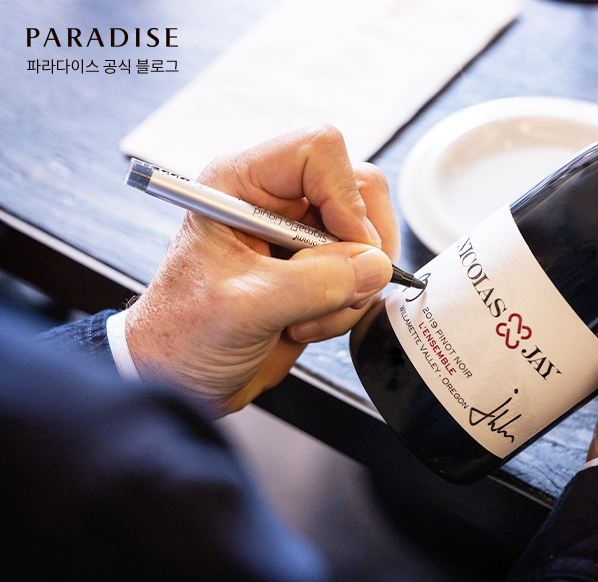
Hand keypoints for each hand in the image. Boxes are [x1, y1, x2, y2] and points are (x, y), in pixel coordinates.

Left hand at [126, 126, 400, 414]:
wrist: (182, 377)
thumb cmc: (182, 335)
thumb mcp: (244, 308)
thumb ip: (313, 284)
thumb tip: (376, 267)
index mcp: (242, 184)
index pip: (318, 150)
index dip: (343, 196)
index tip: (348, 246)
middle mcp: (276, 201)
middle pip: (358, 190)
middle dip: (357, 250)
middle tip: (335, 288)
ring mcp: (301, 236)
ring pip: (369, 236)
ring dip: (353, 286)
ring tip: (306, 317)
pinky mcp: (318, 269)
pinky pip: (365, 273)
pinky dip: (350, 305)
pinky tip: (307, 324)